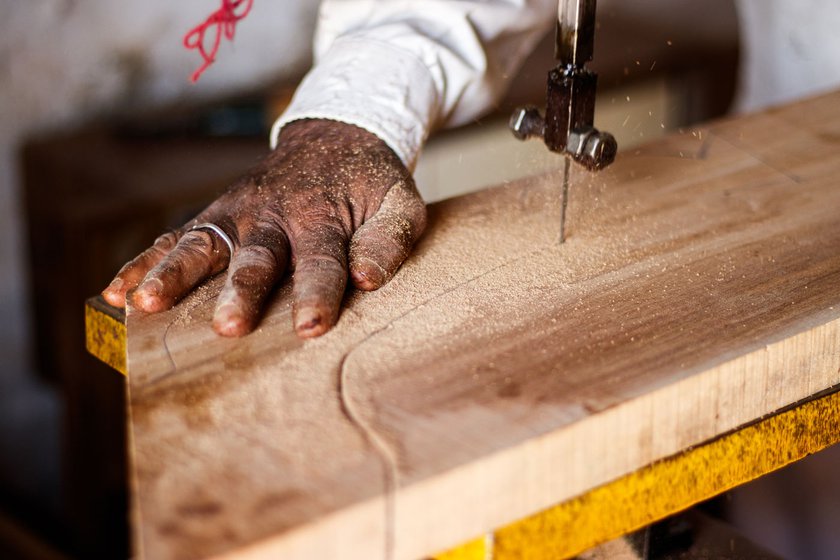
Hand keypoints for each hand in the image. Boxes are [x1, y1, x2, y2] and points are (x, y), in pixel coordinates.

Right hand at [102, 119, 426, 337]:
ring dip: (174, 275)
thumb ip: (389, 240)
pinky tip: (117, 294)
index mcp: (324, 216)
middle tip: (227, 326)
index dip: (317, 293)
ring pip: (202, 245)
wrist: (333, 138)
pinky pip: (176, 238)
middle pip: (255, 257)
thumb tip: (369, 278)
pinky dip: (145, 263)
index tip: (310, 327)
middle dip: (241, 292)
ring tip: (145, 307)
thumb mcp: (399, 204)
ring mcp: (238, 213)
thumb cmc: (370, 184)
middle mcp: (274, 215)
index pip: (322, 260)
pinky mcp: (215, 216)